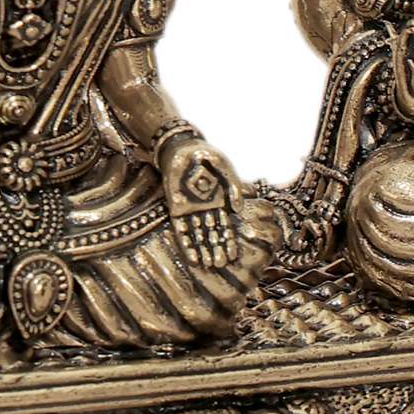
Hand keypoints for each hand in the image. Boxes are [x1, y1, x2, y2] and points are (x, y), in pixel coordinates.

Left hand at [159, 132, 240, 269]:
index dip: (229, 241)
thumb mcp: (224, 168)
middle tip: (221, 266)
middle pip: (212, 233)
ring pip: (198, 234)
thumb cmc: (206, 156)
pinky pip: (181, 229)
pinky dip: (187, 242)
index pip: (226, 225)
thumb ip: (234, 187)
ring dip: (203, 249)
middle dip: (216, 249)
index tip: (233, 256)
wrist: (181, 148)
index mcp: (220, 201)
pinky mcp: (176, 209)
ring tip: (208, 265)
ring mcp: (191, 210)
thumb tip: (238, 209)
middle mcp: (206, 208)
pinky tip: (192, 255)